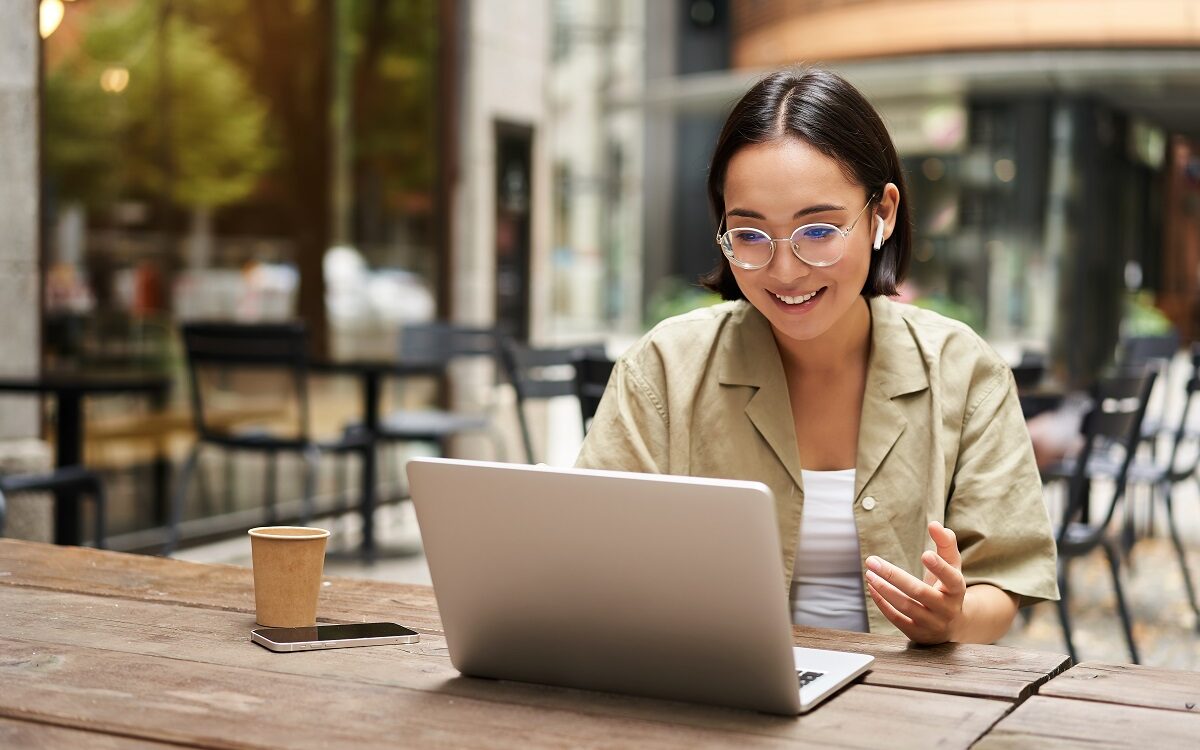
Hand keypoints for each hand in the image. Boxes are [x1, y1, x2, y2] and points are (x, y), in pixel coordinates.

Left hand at [863, 522, 965, 643]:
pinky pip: (897, 619)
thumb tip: (935, 524)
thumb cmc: (948, 587)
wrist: (953, 624)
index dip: (939, 567)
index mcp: (957, 590)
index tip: (924, 554)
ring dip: (884, 590)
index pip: (950, 578)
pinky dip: (882, 603)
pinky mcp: (918, 633)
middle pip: (919, 592)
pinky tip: (872, 587)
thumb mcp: (952, 566)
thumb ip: (946, 544)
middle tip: (872, 561)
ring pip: (905, 607)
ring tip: (869, 573)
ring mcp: (932, 623)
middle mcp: (946, 609)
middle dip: (893, 576)